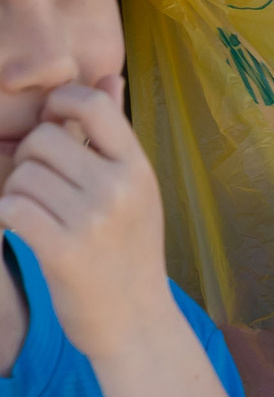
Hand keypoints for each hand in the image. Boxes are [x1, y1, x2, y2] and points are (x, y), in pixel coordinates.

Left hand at [0, 80, 179, 358]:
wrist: (134, 319)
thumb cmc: (129, 248)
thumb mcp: (135, 188)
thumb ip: (114, 135)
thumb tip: (108, 76)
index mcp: (137, 167)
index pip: (93, 105)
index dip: (60, 103)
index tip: (51, 121)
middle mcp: (118, 187)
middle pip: (43, 140)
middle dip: (28, 157)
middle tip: (40, 183)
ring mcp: (92, 220)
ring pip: (22, 176)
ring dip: (17, 192)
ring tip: (38, 212)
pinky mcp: (62, 251)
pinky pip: (12, 209)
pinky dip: (9, 216)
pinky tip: (25, 229)